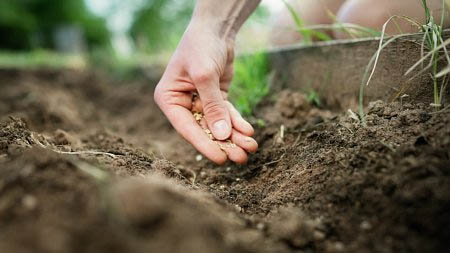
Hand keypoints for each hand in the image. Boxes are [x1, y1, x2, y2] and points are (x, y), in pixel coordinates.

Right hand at [154, 23, 257, 163]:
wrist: (216, 28)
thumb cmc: (202, 46)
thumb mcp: (205, 75)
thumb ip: (213, 106)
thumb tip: (222, 135)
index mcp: (169, 98)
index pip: (187, 127)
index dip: (204, 144)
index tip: (221, 159)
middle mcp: (182, 103)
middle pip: (204, 129)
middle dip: (224, 143)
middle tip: (241, 158)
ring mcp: (200, 101)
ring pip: (218, 125)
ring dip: (235, 137)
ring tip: (251, 148)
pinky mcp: (215, 98)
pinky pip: (227, 114)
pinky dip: (238, 123)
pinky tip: (249, 132)